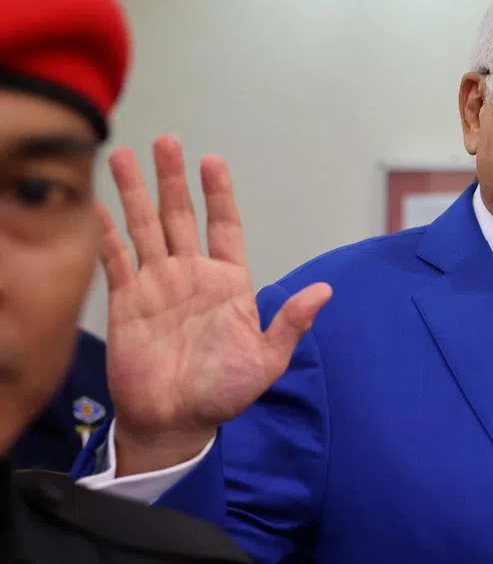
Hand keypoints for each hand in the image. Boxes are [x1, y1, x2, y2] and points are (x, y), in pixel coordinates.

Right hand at [100, 135, 331, 468]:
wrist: (177, 422)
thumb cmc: (225, 392)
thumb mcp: (267, 359)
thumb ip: (291, 323)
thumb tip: (325, 291)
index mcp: (228, 282)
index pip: (224, 226)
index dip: (218, 194)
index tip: (212, 161)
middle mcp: (191, 275)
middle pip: (179, 216)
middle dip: (172, 179)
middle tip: (166, 141)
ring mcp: (157, 285)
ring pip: (143, 227)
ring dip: (134, 193)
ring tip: (120, 155)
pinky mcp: (126, 302)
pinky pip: (114, 260)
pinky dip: (104, 233)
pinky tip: (94, 206)